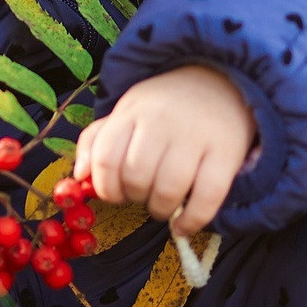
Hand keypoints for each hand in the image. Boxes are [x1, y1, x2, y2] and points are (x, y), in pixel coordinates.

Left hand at [72, 64, 255, 236]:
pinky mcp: (226, 153)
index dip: (105, 187)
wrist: (221, 82)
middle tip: (142, 195)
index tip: (114, 194)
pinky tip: (183, 225)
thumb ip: (96, 141)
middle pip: (136, 176)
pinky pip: (207, 198)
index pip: (105, 157)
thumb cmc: (165, 107)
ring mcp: (196, 136)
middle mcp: (162, 121)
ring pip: (168, 190)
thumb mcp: (127, 113)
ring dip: (160, 210)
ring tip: (162, 206)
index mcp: (132, 110)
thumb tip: (79, 176)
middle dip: (134, 197)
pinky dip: (191, 221)